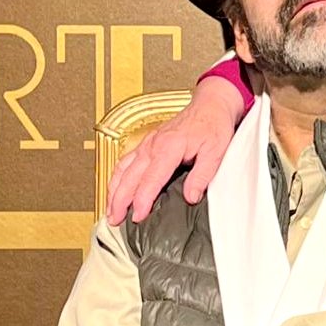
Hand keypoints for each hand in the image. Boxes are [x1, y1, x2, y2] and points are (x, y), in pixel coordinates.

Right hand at [106, 76, 244, 223]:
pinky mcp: (147, 144)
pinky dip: (117, 178)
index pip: (150, 179)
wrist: (210, 105)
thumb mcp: (216, 152)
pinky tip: (115, 188)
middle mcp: (153, 145)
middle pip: (129, 177)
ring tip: (110, 210)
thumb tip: (191, 197)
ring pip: (122, 169)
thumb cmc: (214, 125)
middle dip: (119, 200)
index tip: (137, 217)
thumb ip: (202, 176)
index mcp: (169, 147)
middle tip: (114, 220)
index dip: (141, 200)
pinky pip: (125, 162)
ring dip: (113, 191)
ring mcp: (148, 144)